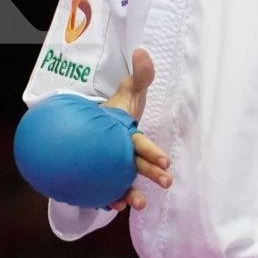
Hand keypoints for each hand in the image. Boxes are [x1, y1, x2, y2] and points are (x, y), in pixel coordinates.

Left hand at [102, 47, 171, 210]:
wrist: (91, 127)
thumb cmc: (115, 111)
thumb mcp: (127, 92)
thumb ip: (138, 75)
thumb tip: (142, 51)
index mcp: (131, 137)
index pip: (144, 145)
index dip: (154, 153)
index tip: (165, 162)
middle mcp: (126, 155)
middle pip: (141, 166)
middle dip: (154, 174)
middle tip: (166, 182)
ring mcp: (116, 169)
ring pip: (127, 183)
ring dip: (135, 194)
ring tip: (137, 204)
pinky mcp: (105, 180)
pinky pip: (109, 192)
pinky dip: (113, 200)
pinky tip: (114, 206)